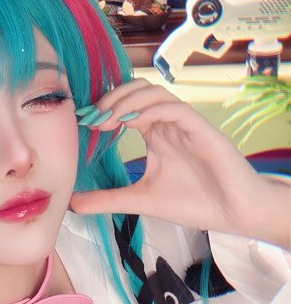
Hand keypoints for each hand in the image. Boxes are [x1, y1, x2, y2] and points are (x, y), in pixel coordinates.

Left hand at [70, 79, 286, 244]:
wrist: (232, 213)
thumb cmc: (194, 202)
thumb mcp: (140, 201)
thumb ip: (107, 199)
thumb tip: (71, 204)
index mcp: (154, 133)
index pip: (125, 106)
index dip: (102, 109)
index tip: (82, 123)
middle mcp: (167, 123)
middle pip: (136, 90)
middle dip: (110, 99)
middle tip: (90, 119)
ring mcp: (184, 123)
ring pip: (153, 92)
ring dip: (126, 101)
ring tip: (106, 120)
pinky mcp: (200, 129)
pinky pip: (174, 107)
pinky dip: (151, 109)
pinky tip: (131, 122)